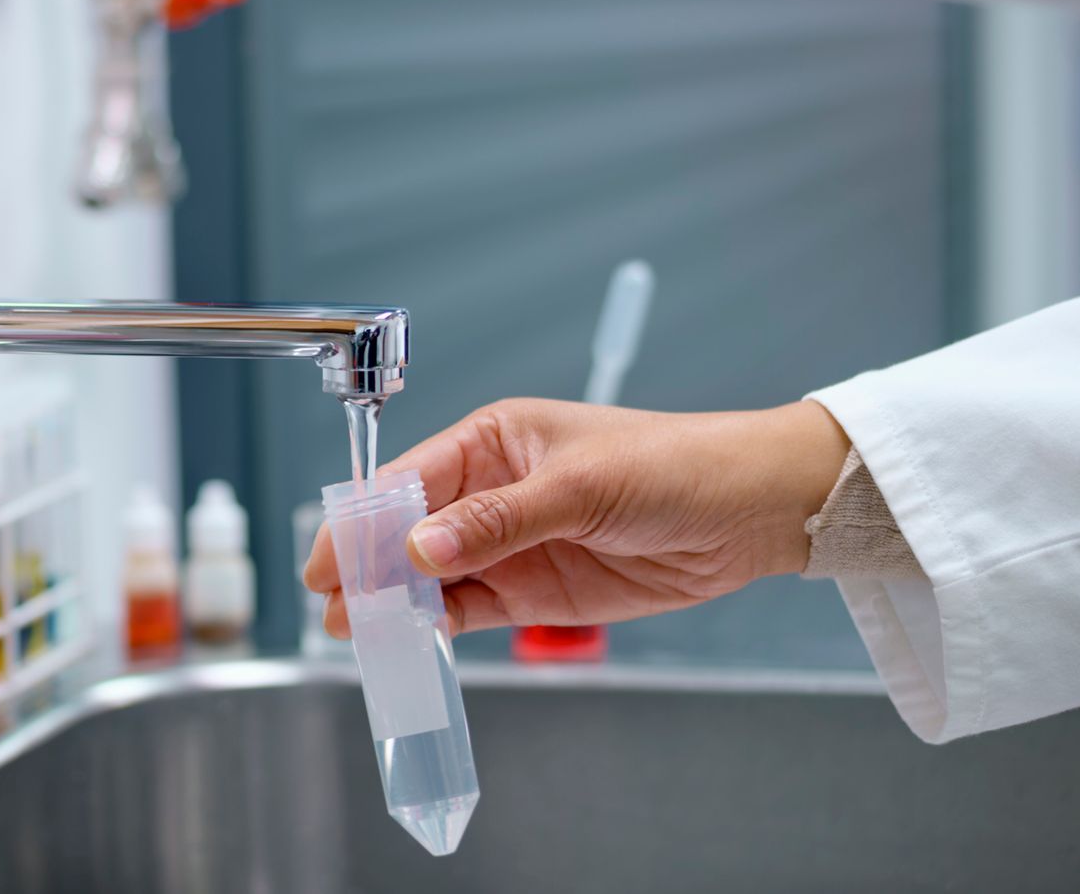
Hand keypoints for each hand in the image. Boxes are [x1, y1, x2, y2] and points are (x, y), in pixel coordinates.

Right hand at [303, 398, 849, 636]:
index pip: (404, 480)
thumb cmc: (674, 466)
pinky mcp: (531, 590)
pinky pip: (467, 610)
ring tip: (360, 634)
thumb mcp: (582, 486)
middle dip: (366, 567)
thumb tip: (422, 550)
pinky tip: (413, 639)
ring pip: (429, 577)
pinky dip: (437, 626)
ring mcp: (507, 544)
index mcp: (490, 441)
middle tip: (334, 608)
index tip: (330, 561)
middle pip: (404, 532)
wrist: (749, 513)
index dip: (361, 521)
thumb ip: (498, 522)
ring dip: (394, 603)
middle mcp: (487, 491)